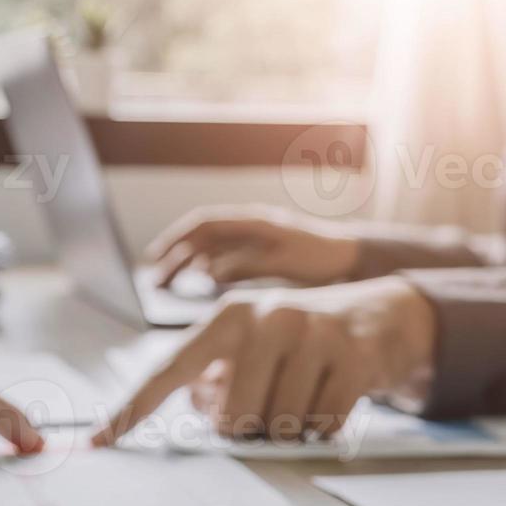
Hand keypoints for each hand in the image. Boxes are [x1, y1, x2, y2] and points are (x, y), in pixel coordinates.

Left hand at [92, 277, 436, 444]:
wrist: (382, 314)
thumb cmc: (303, 338)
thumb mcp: (254, 344)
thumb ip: (214, 378)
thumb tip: (201, 413)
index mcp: (227, 318)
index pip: (168, 371)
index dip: (132, 409)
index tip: (98, 440)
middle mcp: (266, 317)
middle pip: (235, 419)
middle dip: (253, 427)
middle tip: (273, 405)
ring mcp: (312, 335)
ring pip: (281, 427)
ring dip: (293, 428)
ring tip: (307, 395)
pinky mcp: (352, 358)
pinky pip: (324, 426)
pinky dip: (327, 428)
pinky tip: (333, 398)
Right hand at [146, 206, 361, 287]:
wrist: (353, 258)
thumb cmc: (322, 259)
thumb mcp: (283, 263)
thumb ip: (246, 265)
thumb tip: (208, 271)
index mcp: (252, 222)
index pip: (203, 225)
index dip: (175, 240)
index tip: (155, 258)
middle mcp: (249, 227)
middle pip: (201, 237)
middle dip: (174, 256)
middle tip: (152, 279)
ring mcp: (254, 239)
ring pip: (210, 248)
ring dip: (186, 263)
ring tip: (165, 284)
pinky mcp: (261, 254)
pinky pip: (225, 257)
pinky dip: (207, 268)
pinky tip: (198, 281)